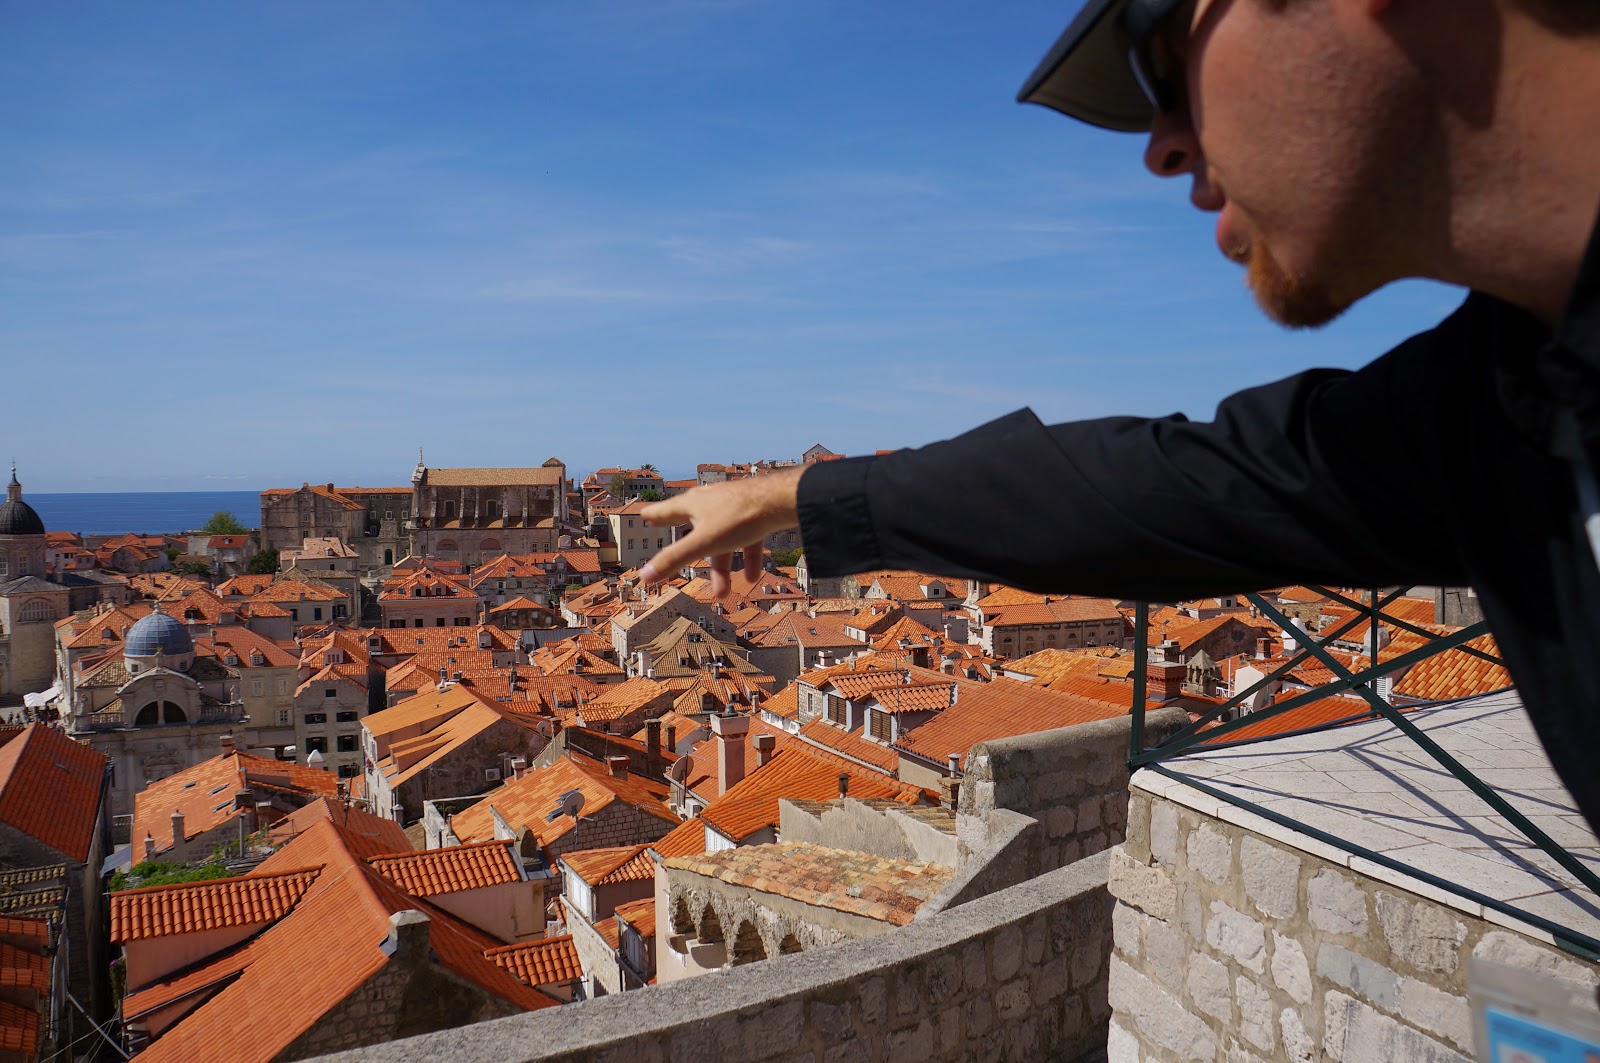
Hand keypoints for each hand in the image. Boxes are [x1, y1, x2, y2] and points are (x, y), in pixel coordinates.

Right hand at [638, 468, 803, 597]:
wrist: (780, 499)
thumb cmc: (738, 516)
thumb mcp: (703, 543)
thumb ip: (674, 559)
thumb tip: (643, 576)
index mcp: (692, 504)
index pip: (665, 510)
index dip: (653, 516)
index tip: (644, 516)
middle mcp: (710, 502)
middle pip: (693, 527)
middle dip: (687, 549)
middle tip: (677, 555)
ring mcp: (733, 506)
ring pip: (722, 540)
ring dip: (722, 567)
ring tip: (722, 593)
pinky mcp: (754, 513)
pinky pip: (747, 540)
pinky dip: (747, 559)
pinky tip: (751, 579)